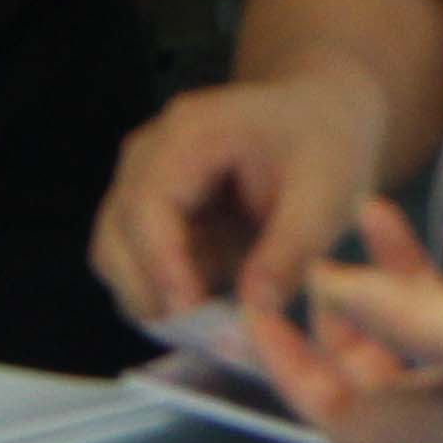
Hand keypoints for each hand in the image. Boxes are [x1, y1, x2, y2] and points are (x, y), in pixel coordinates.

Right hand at [91, 69, 389, 327]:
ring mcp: (142, 183)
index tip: (190, 310)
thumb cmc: (326, 141)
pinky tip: (213, 301)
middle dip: (150, 290)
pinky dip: (167, 292)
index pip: (147, 205)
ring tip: (214, 318)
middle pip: (115, 236)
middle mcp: (149, 155)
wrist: (321, 112)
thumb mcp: (328, 191)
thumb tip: (256, 309)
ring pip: (115, 256)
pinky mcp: (152, 215)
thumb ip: (291, 249)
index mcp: (189, 133)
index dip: (161, 264)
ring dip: (155, 295)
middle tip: (205, 331)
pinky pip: (138, 265)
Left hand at [261, 207, 442, 442]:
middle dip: (339, 315)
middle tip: (316, 255)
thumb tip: (326, 288)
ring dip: (394, 278)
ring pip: (433, 329)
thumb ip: (406, 312)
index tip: (265, 307)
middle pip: (380, 371)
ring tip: (376, 211)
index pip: (345, 410)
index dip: (293, 365)